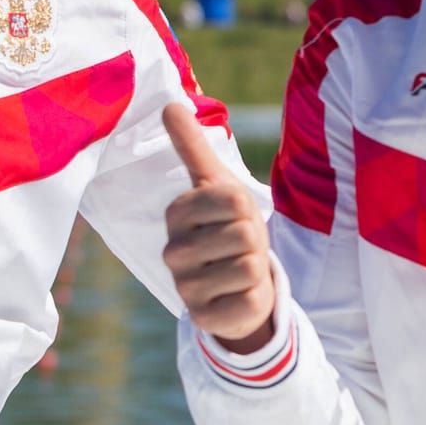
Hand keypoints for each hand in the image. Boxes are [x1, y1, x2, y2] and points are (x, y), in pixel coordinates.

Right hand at [161, 102, 275, 352]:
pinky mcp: (203, 319)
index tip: (235, 217)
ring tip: (240, 269)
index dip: (246, 209)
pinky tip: (239, 296)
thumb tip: (169, 104)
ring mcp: (185, 288)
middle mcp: (173, 252)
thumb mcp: (217, 185)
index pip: (232, 200)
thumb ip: (193, 147)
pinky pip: (249, 301)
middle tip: (241, 246)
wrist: (238, 284)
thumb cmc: (229, 228)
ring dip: (256, 269)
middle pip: (244, 235)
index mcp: (177, 214)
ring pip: (249, 267)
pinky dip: (255, 297)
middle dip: (254, 240)